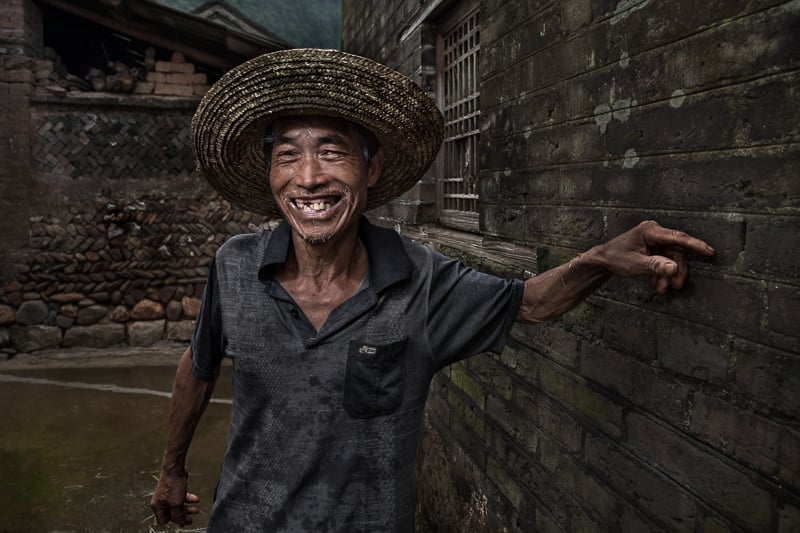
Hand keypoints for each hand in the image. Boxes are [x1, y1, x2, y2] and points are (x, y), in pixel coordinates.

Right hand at [150, 469, 199, 525]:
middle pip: (172, 513)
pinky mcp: (173, 489)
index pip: (164, 520)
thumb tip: (181, 523)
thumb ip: (178, 515)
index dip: (174, 522)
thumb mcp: (176, 503)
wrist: (175, 469)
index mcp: (157, 506)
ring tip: (196, 510)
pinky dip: (188, 499)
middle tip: (191, 518)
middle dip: (183, 515)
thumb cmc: (172, 484)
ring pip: (177, 505)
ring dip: (187, 508)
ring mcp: (167, 495)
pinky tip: (195, 499)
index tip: (183, 522)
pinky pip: (180, 497)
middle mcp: (160, 501)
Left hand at [594, 220, 714, 292]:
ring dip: (668, 275)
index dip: (695, 245)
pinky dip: (662, 273)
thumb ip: (655, 266)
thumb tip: (674, 268)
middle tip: (676, 286)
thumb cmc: (616, 258)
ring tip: (661, 288)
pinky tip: (656, 283)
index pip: (678, 238)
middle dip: (676, 270)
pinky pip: (664, 260)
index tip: (710, 252)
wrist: (603, 260)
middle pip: (676, 251)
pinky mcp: (653, 247)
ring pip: (671, 258)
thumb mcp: (635, 265)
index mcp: (650, 231)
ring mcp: (654, 240)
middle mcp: (654, 233)